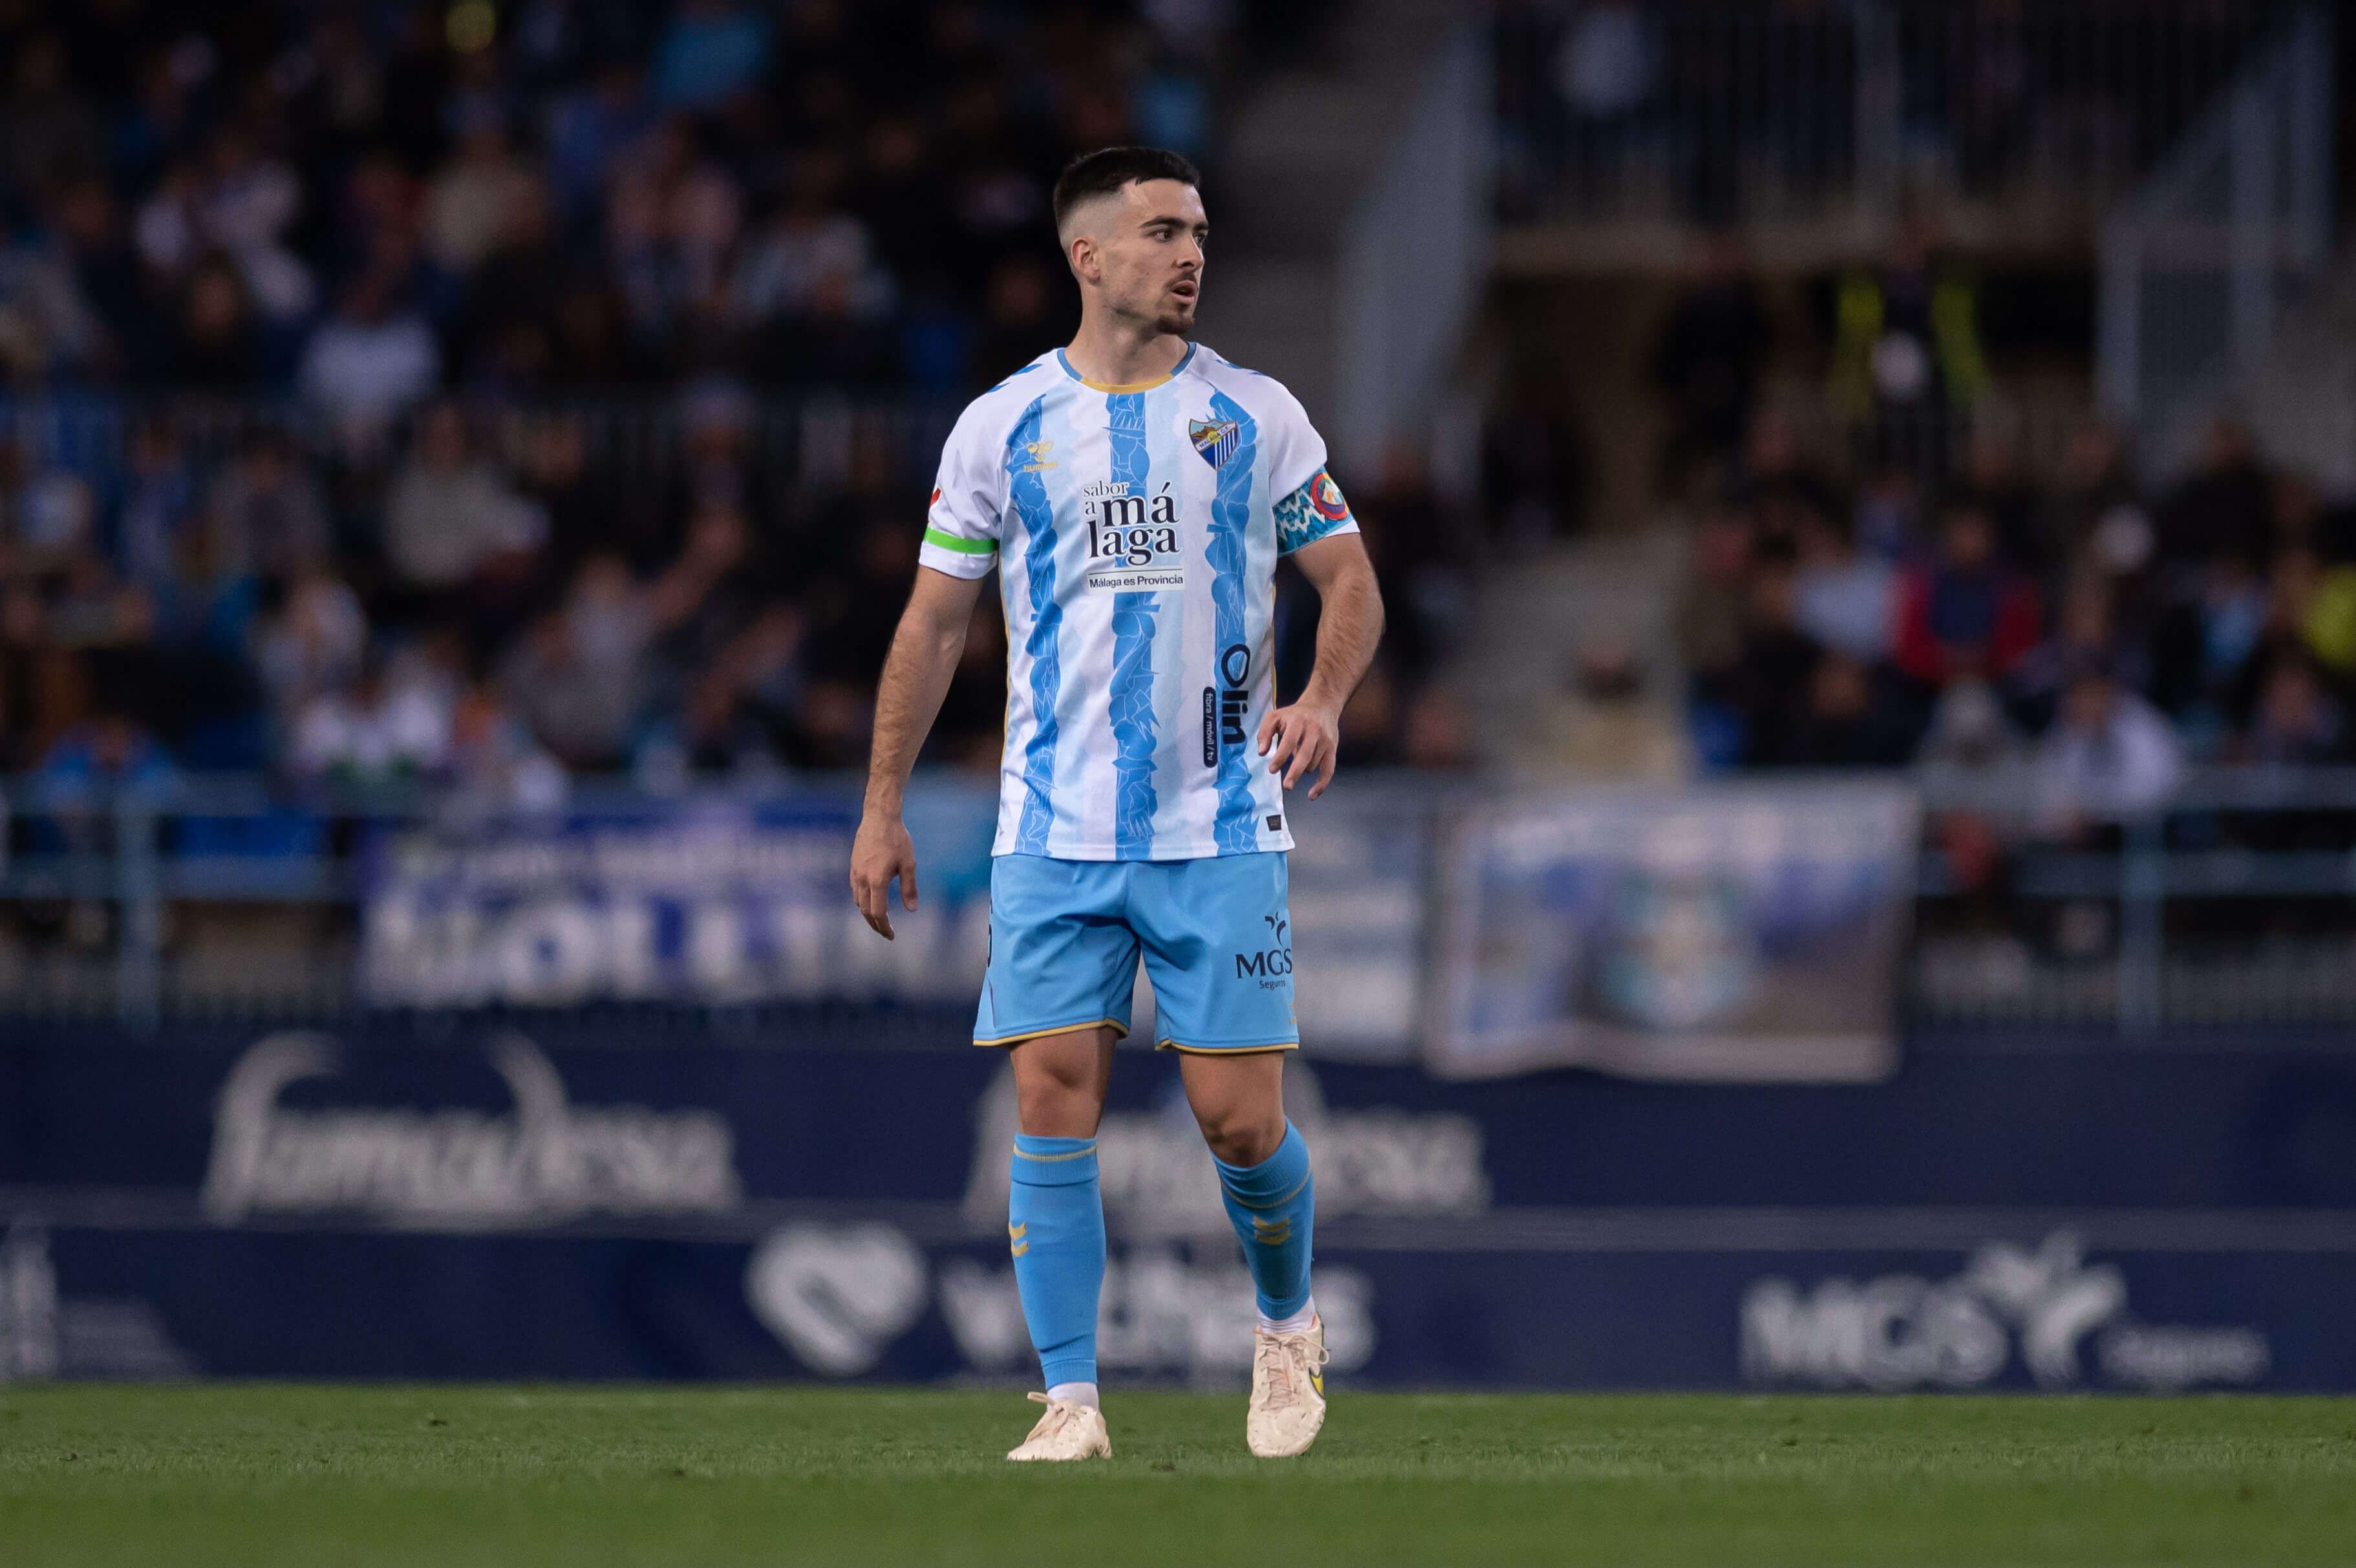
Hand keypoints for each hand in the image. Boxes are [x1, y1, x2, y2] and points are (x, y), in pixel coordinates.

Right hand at [849, 810, 917, 938]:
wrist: (879, 817)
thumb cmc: (897, 839)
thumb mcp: (909, 863)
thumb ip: (909, 888)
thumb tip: (912, 909)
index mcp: (877, 881)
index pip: (877, 913)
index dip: (884, 927)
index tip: (892, 935)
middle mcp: (862, 879)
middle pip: (865, 911)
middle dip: (875, 925)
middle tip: (886, 933)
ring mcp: (855, 872)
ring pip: (858, 901)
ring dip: (867, 914)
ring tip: (879, 920)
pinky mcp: (853, 865)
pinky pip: (855, 889)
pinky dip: (862, 900)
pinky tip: (870, 900)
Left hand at [1257, 698, 1340, 798]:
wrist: (1322, 705)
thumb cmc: (1295, 714)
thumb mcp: (1275, 716)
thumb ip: (1264, 733)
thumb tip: (1261, 753)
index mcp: (1298, 721)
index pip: (1290, 741)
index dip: (1281, 756)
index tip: (1272, 769)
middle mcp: (1314, 730)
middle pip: (1305, 754)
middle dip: (1295, 772)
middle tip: (1287, 785)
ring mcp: (1325, 740)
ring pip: (1313, 763)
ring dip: (1302, 769)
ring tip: (1296, 762)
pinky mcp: (1332, 748)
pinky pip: (1329, 770)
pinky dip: (1321, 784)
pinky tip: (1312, 795)